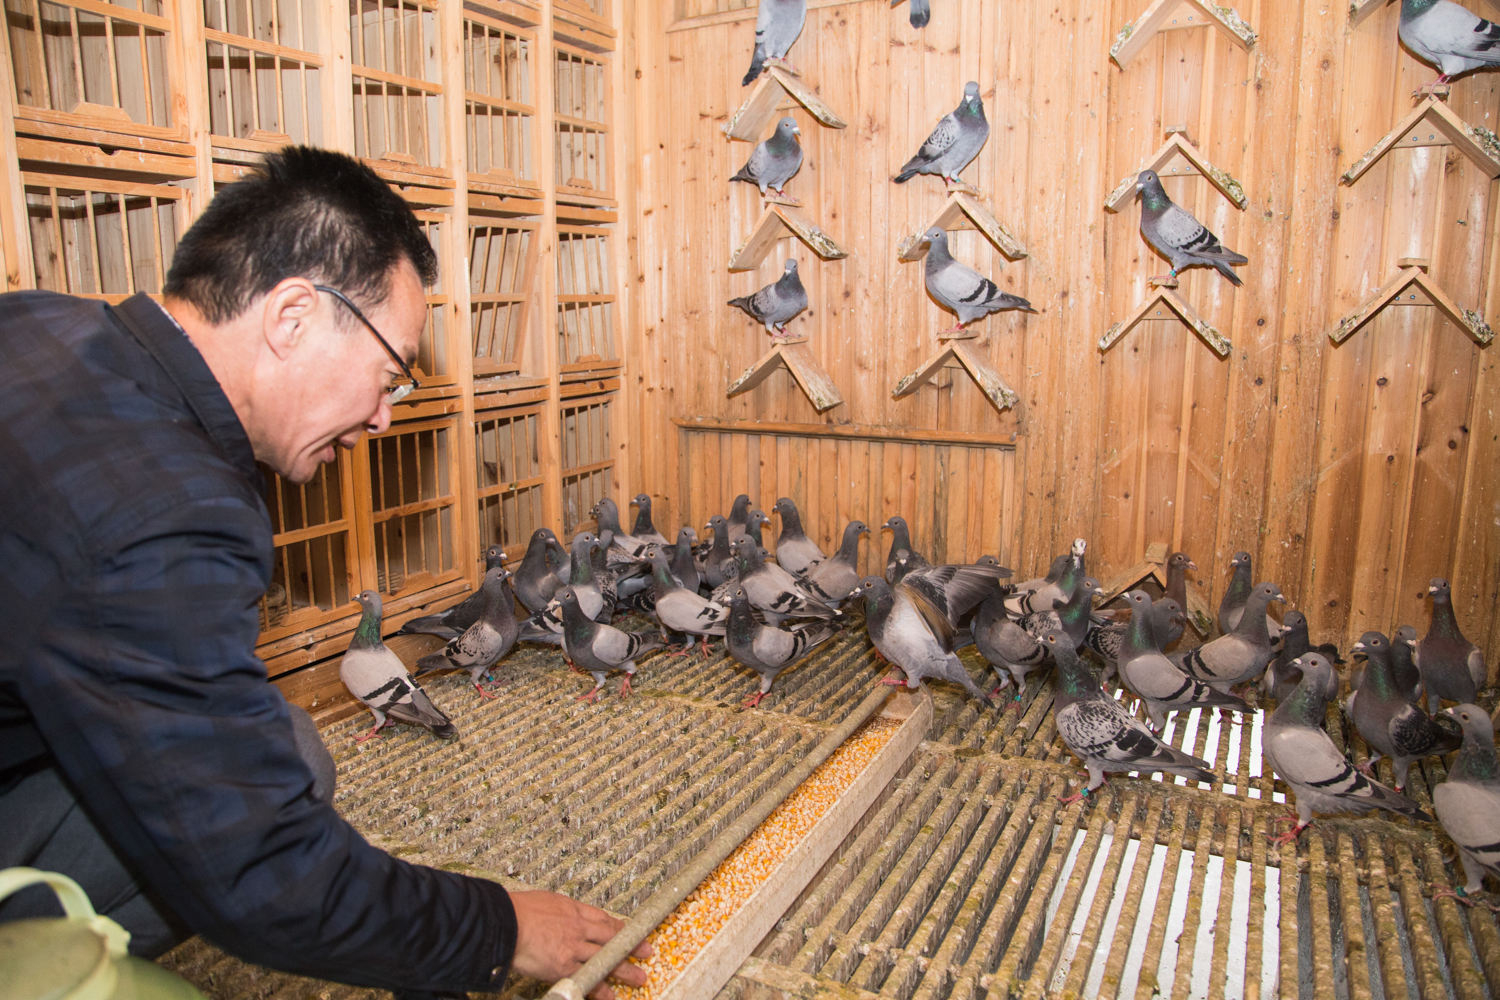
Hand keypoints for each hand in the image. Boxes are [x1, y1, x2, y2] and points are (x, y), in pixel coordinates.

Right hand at [508, 889, 650, 999]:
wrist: (505, 922)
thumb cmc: (518, 910)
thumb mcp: (547, 901)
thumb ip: (560, 911)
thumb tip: (564, 914)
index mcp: (573, 910)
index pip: (603, 919)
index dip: (619, 927)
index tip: (631, 932)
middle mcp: (578, 928)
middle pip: (611, 938)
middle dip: (631, 946)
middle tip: (647, 952)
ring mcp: (573, 948)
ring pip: (606, 959)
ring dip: (624, 970)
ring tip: (639, 978)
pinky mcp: (564, 966)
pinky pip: (586, 978)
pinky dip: (599, 988)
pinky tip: (609, 995)